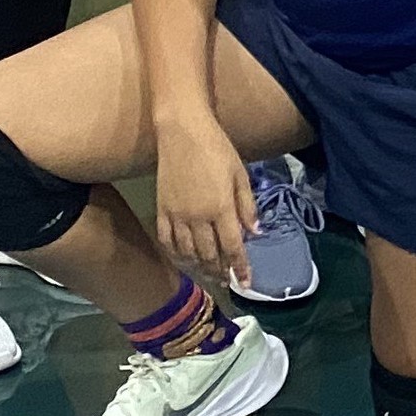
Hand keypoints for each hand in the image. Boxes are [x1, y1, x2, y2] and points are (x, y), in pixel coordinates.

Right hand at [154, 117, 256, 286]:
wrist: (182, 132)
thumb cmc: (218, 149)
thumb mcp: (241, 175)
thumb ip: (247, 206)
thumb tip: (255, 233)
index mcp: (221, 209)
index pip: (233, 247)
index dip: (240, 267)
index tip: (245, 283)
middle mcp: (198, 218)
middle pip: (209, 254)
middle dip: (220, 270)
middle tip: (226, 280)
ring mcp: (177, 216)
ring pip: (188, 252)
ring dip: (200, 266)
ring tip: (209, 273)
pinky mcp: (161, 210)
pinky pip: (167, 241)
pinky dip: (176, 254)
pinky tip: (184, 258)